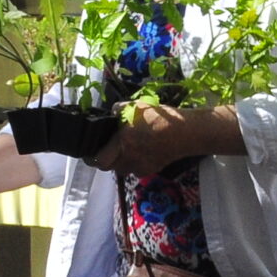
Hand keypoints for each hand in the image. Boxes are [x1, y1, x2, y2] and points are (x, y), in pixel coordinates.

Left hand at [89, 104, 228, 177]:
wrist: (186, 132)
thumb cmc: (160, 118)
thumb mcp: (137, 106)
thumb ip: (119, 110)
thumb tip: (112, 112)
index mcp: (121, 143)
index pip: (97, 160)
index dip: (91, 157)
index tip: (90, 151)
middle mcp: (128, 158)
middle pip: (107, 167)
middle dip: (106, 159)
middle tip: (108, 150)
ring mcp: (140, 166)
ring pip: (122, 169)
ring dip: (120, 162)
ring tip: (125, 151)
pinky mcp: (152, 169)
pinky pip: (137, 170)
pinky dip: (136, 164)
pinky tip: (141, 153)